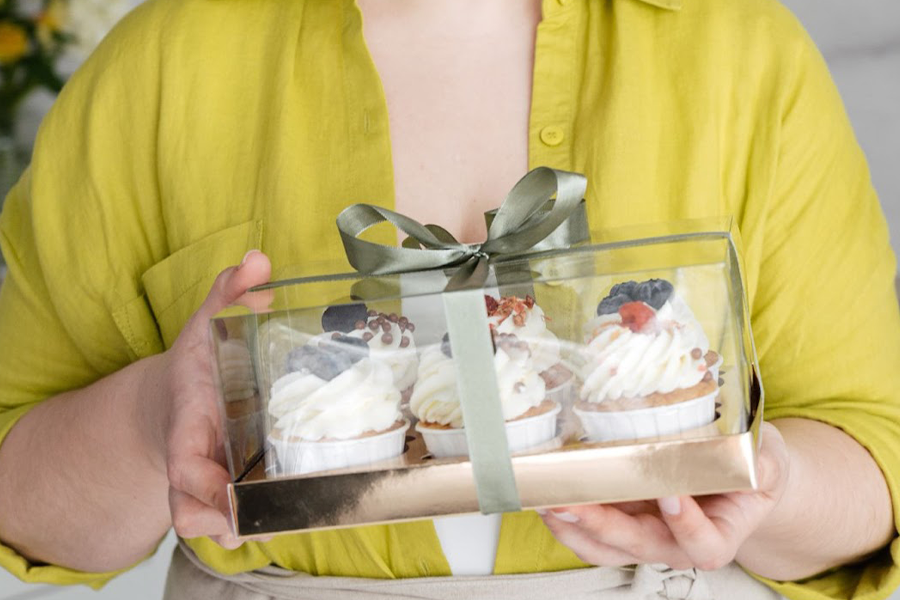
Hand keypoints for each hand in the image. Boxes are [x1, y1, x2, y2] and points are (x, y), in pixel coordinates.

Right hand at [142, 250, 272, 548]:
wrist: (180, 395)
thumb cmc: (198, 364)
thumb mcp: (208, 321)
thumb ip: (229, 293)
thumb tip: (257, 261)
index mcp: (186, 423)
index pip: (182, 460)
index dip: (200, 482)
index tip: (225, 490)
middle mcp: (190, 460)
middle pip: (191, 505)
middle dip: (221, 518)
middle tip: (260, 518)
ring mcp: (204, 482)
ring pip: (208, 524)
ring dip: (236, 529)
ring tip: (271, 524)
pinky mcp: (221, 493)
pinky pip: (224, 523)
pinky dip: (245, 528)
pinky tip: (273, 522)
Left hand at [538, 422, 789, 570]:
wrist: (737, 473)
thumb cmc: (752, 468)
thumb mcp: (769, 461)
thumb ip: (763, 464)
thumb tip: (753, 459)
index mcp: (718, 535)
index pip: (704, 545)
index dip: (687, 526)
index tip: (673, 495)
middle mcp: (675, 542)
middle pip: (638, 545)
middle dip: (602, 525)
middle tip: (573, 502)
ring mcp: (644, 532)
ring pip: (605, 546)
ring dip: (573, 526)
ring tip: (547, 500)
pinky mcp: (621, 517)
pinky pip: (590, 530)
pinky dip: (566, 516)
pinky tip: (545, 493)